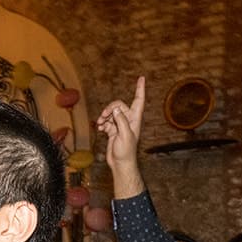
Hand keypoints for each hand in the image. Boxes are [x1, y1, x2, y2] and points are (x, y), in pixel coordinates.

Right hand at [96, 77, 145, 196]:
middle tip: (104, 117)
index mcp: (135, 119)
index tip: (141, 78)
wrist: (120, 163)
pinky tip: (100, 128)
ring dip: (104, 116)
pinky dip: (102, 123)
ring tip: (101, 124)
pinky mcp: (113, 130)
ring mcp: (120, 124)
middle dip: (110, 109)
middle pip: (118, 105)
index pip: (139, 100)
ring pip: (111, 113)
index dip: (140, 89)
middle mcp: (128, 120)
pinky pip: (107, 121)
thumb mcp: (125, 134)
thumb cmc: (126, 151)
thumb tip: (115, 109)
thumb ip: (121, 120)